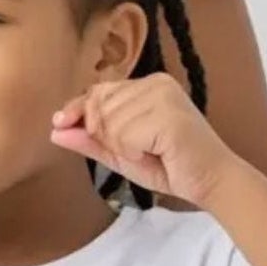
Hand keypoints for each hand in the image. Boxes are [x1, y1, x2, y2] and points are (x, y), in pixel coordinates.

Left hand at [49, 74, 235, 206]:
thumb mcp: (121, 153)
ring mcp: (164, 96)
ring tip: (151, 151)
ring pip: (110, 122)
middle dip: (106, 136)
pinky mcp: (168, 115)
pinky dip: (134, 151)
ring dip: (123, 146)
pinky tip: (157, 153)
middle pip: (99, 106)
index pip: (98, 91)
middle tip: (137, 150)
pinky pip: (125, 134)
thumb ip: (90, 140)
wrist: (211, 182)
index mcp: (146, 85)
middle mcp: (155, 83)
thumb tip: (55, 130)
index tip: (60, 121)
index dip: (77, 108)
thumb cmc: (170, 166)